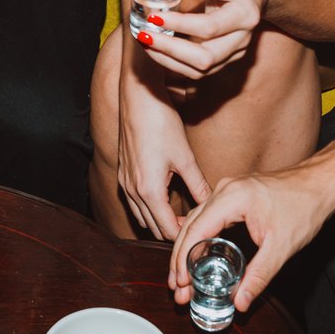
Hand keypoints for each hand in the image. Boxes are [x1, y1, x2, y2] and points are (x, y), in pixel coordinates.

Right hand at [116, 75, 207, 238]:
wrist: (138, 98)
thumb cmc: (161, 123)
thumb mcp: (185, 157)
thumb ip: (198, 185)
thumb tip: (211, 202)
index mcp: (149, 191)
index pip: (167, 229)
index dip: (185, 235)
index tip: (201, 229)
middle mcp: (132, 191)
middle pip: (153, 227)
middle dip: (173, 230)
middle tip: (195, 224)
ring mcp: (124, 182)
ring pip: (142, 216)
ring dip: (159, 220)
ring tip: (181, 213)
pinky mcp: (123, 173)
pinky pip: (134, 202)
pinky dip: (149, 208)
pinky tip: (164, 198)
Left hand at [132, 0, 272, 81]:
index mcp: (244, 14)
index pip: (208, 28)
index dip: (178, 24)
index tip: (153, 16)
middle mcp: (243, 39)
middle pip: (205, 59)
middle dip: (169, 50)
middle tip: (144, 35)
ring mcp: (236, 52)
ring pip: (199, 71)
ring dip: (168, 60)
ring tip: (145, 42)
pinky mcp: (226, 59)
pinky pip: (198, 70)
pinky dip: (174, 62)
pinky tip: (157, 48)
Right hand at [169, 166, 332, 312]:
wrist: (320, 183)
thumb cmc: (304, 207)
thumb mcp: (281, 248)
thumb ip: (258, 276)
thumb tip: (240, 302)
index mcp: (231, 198)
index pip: (195, 231)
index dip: (183, 260)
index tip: (180, 283)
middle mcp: (223, 189)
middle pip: (189, 226)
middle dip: (179, 259)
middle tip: (176, 287)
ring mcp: (226, 189)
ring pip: (195, 221)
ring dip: (186, 249)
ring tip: (182, 278)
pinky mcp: (232, 194)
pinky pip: (206, 216)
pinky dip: (198, 237)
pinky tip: (197, 256)